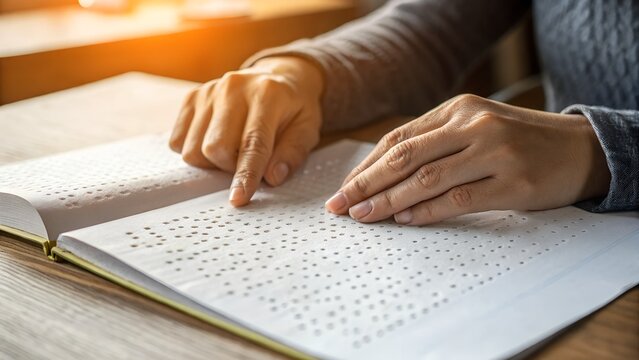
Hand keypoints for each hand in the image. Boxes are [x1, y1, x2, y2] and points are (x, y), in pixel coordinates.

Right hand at [169, 56, 323, 205]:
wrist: (277, 76)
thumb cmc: (293, 107)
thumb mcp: (307, 129)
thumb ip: (293, 154)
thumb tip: (272, 178)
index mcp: (267, 94)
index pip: (252, 143)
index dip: (245, 175)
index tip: (238, 198)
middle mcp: (233, 88)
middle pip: (215, 148)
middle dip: (229, 167)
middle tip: (246, 161)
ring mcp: (209, 91)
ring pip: (192, 149)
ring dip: (212, 162)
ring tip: (233, 150)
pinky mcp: (192, 97)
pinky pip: (178, 141)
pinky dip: (196, 151)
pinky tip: (216, 140)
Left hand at [325, 94, 610, 224]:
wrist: (580, 149)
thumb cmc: (518, 141)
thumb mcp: (475, 127)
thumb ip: (435, 143)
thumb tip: (382, 176)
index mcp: (458, 108)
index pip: (399, 139)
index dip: (367, 166)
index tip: (345, 188)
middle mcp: (473, 125)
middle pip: (405, 157)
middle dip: (366, 184)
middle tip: (340, 206)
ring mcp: (494, 153)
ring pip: (426, 179)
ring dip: (388, 201)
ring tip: (364, 217)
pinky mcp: (513, 183)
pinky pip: (458, 199)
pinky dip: (426, 212)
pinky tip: (404, 221)